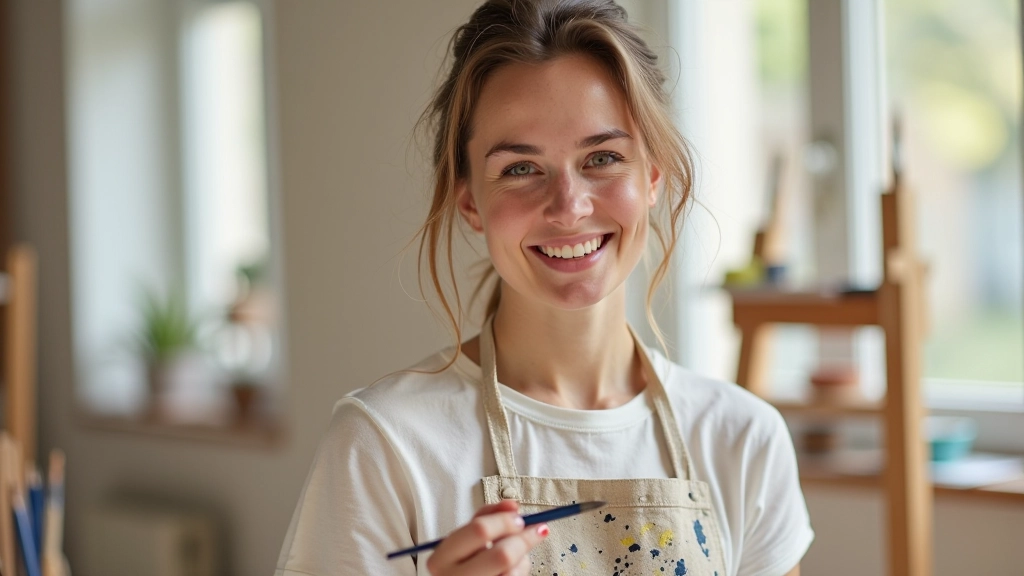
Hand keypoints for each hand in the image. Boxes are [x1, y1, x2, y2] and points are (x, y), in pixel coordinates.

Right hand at [425, 499, 548, 575]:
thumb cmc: (464, 561)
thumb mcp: (468, 536)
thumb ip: (488, 516)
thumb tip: (513, 505)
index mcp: (442, 558)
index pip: (479, 531)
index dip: (505, 521)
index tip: (519, 517)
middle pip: (502, 555)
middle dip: (524, 539)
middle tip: (535, 531)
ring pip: (513, 571)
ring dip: (523, 558)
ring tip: (519, 554)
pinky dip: (521, 570)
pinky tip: (514, 568)